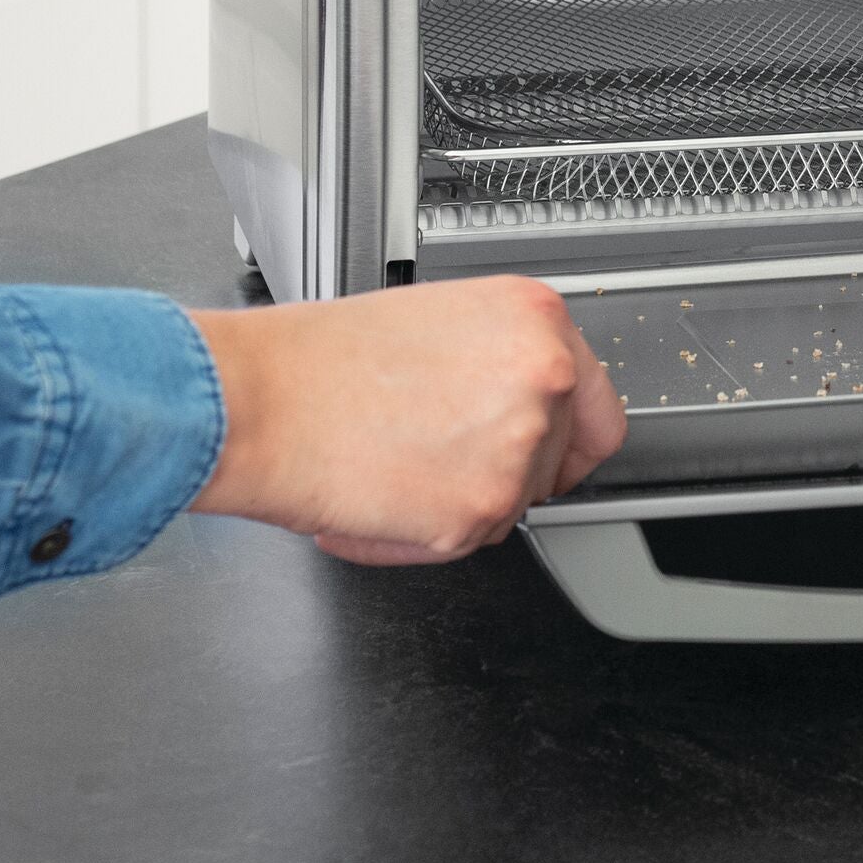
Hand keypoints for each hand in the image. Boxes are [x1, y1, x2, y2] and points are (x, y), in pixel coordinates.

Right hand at [188, 275, 626, 564]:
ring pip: (514, 504)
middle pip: (558, 460)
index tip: (547, 452)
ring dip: (463, 501)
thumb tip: (528, 403)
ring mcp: (520, 443)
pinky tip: (383, 492)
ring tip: (399, 460)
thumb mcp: (446, 322)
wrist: (264, 400)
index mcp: (537, 318)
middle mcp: (544, 375)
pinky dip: (424, 535)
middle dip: (502, 468)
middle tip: (436, 451)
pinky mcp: (483, 507)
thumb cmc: (327, 361)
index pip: (598, 405)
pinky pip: (467, 543)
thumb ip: (503, 360)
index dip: (567, 437)